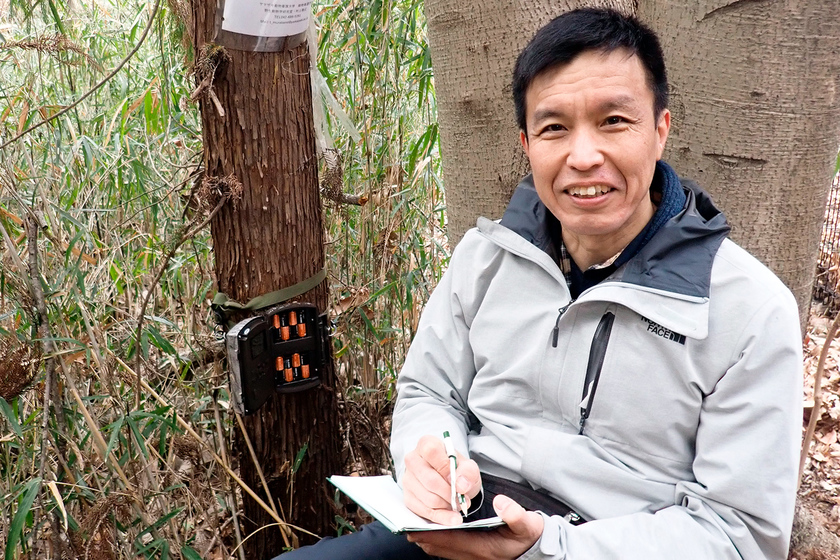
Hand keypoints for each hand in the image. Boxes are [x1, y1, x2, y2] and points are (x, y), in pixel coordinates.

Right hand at [402, 435, 481, 524]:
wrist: (451, 481)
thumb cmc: (457, 470)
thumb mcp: (468, 467)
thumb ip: (468, 472)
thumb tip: (461, 485)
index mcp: (426, 444)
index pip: (431, 452)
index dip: (445, 468)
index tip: (458, 481)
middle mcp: (413, 460)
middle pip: (429, 480)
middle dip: (450, 494)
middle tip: (463, 500)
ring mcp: (408, 479)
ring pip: (428, 498)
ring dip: (447, 506)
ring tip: (459, 505)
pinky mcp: (408, 497)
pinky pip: (424, 511)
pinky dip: (441, 517)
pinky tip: (452, 518)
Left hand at [406, 494, 544, 559]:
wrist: (534, 549)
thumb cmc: (528, 536)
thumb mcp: (529, 525)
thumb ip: (516, 515)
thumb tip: (501, 503)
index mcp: (482, 548)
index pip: (449, 542)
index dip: (430, 533)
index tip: (413, 525)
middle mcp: (471, 555)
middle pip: (438, 547)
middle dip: (421, 533)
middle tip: (405, 519)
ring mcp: (469, 555)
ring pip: (439, 548)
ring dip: (426, 535)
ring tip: (413, 520)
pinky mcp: (469, 552)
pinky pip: (445, 547)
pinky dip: (435, 537)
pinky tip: (430, 525)